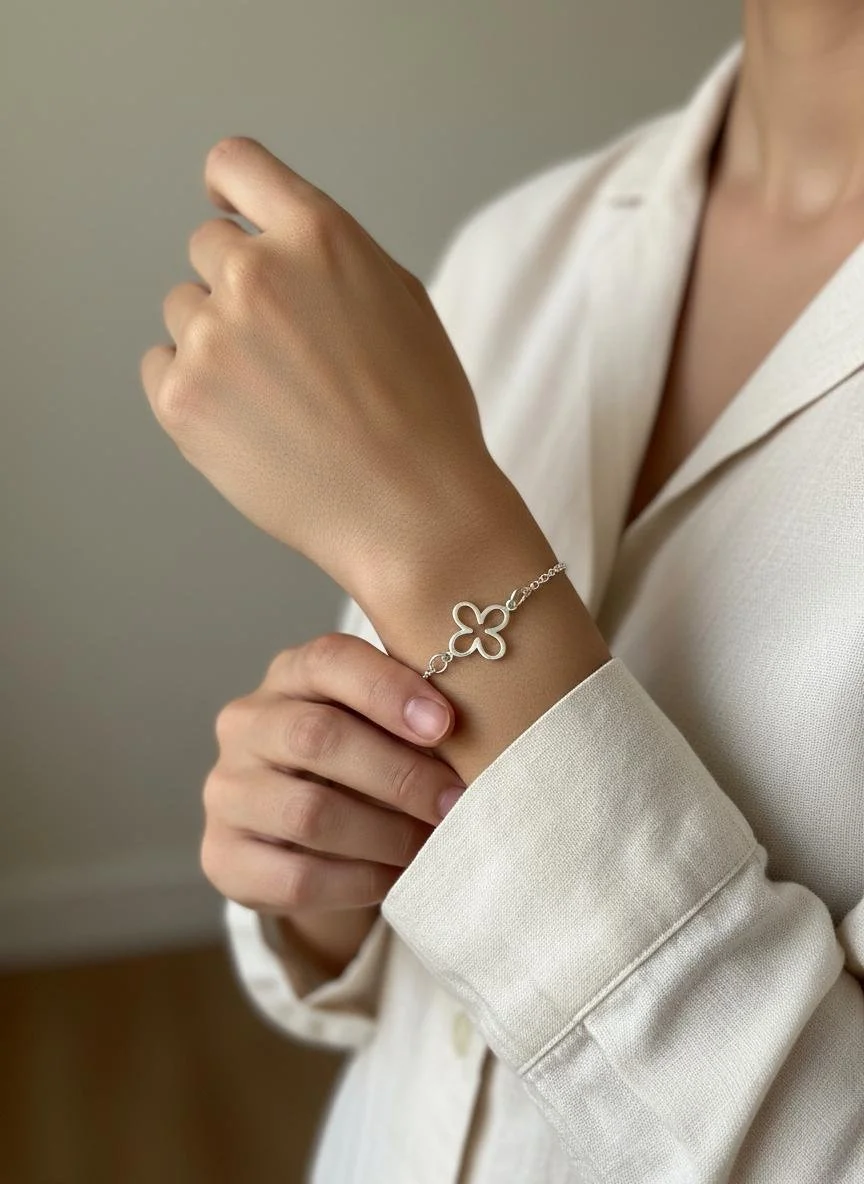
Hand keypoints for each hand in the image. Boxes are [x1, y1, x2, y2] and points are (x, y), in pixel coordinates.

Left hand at [141, 136, 500, 595]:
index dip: (228, 186)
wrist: (412, 510)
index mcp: (319, 237)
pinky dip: (192, 386)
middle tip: (283, 347)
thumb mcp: (403, 301)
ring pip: (184, 311)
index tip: (227, 207)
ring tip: (276, 396)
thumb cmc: (424, 416)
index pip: (237, 165)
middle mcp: (256, 273)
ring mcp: (212, 337)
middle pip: (208, 247)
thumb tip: (280, 245)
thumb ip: (332, 257)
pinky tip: (246, 421)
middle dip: (238, 285)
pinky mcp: (181, 399)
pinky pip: (161, 366)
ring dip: (217, 339)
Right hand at [201, 632, 466, 917]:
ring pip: (309, 813)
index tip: (446, 724)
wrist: (302, 836)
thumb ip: (412, 716)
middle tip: (455, 802)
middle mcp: (246, 724)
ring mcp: (227, 791)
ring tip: (431, 844)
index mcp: (290, 675)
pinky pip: (297, 877)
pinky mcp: (222, 856)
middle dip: (399, 774)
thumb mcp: (380, 725)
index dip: (388, 689)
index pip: (328, 660)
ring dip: (385, 834)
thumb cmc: (363, 762)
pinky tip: (395, 878)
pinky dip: (359, 881)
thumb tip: (483, 738)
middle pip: (318, 737)